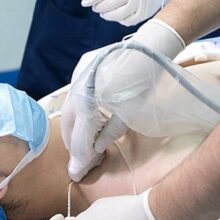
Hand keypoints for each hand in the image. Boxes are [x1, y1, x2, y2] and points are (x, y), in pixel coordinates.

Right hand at [61, 19, 184, 180]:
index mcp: (89, 100)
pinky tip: (87, 121)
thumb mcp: (130, 113)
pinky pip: (74, 93)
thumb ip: (110, 132)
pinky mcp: (82, 66)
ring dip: (75, 127)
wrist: (150, 47)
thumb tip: (96, 149)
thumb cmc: (144, 82)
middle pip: (70, 122)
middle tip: (82, 161)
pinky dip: (78, 109)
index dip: (80, 157)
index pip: (80, 136)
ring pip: (70, 108)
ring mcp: (78, 73)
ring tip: (85, 145)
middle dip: (74, 144)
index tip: (78, 173)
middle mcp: (77, 86)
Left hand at [81, 0, 189, 26]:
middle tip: (95, 8)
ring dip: (108, 16)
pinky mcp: (145, 12)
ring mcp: (139, 3)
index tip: (84, 3)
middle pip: (110, 4)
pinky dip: (121, 21)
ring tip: (103, 14)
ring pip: (118, 14)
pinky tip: (117, 18)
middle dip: (99, 7)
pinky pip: (129, 20)